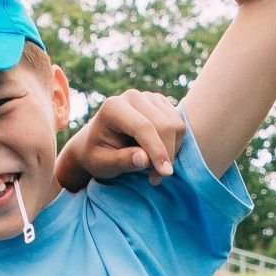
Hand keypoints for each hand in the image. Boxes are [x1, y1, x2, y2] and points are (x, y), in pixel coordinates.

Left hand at [56, 90, 187, 191]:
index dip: (157, 150)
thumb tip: (145, 159)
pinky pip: (179, 124)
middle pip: (163, 125)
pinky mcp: (160, 103)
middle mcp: (132, 97)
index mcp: (113, 107)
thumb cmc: (97, 155)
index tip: (165, 174)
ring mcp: (148, 97)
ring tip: (153, 167)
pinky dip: (174, 143)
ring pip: (175, 125)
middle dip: (166, 154)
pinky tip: (157, 153)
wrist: (96, 142)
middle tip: (156, 178)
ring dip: (171, 150)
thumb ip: (122, 161)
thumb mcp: (102, 164)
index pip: (143, 127)